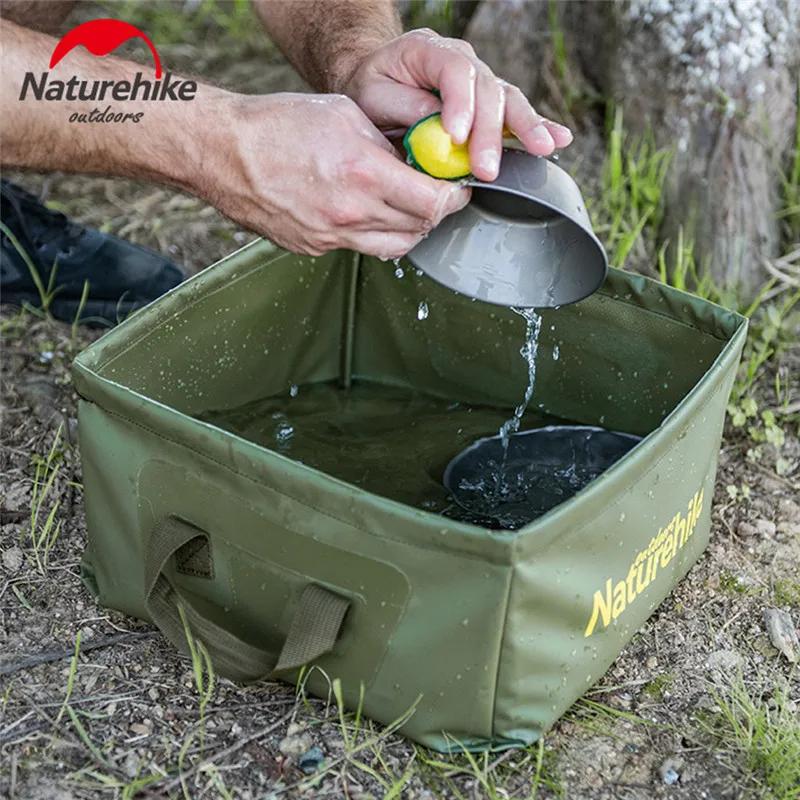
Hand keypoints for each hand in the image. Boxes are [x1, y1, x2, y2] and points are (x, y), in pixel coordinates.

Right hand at [197, 92, 469, 258]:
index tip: (457, 189)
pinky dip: (373, 233)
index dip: (454, 198)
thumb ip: (388, 145)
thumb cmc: (278, 125)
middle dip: (436, 213)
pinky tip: (366, 212)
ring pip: (394, 247)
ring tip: (408, 208)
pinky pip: (359, 247)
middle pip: (419, 229)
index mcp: (362, 174)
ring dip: (410, 230)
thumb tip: (415, 163)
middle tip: (437, 197)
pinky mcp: (313, 248)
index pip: (432, 202)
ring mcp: (330, 237)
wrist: (224, 152)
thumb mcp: (345, 116)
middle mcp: (349, 214)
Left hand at [342, 29, 573, 181]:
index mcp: (428, 51)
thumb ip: (404, 108)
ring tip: (541, 149)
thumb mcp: (372, 96)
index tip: (456, 138)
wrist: (374, 85)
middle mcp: (461, 61)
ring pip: (509, 100)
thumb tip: (437, 125)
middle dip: (490, 132)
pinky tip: (559, 139)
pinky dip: (538, 126)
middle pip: (488, 89)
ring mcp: (480, 81)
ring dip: (524, 128)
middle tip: (486, 167)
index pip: (455, 70)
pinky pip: (515, 113)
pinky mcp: (489, 104)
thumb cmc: (371, 90)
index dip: (461, 104)